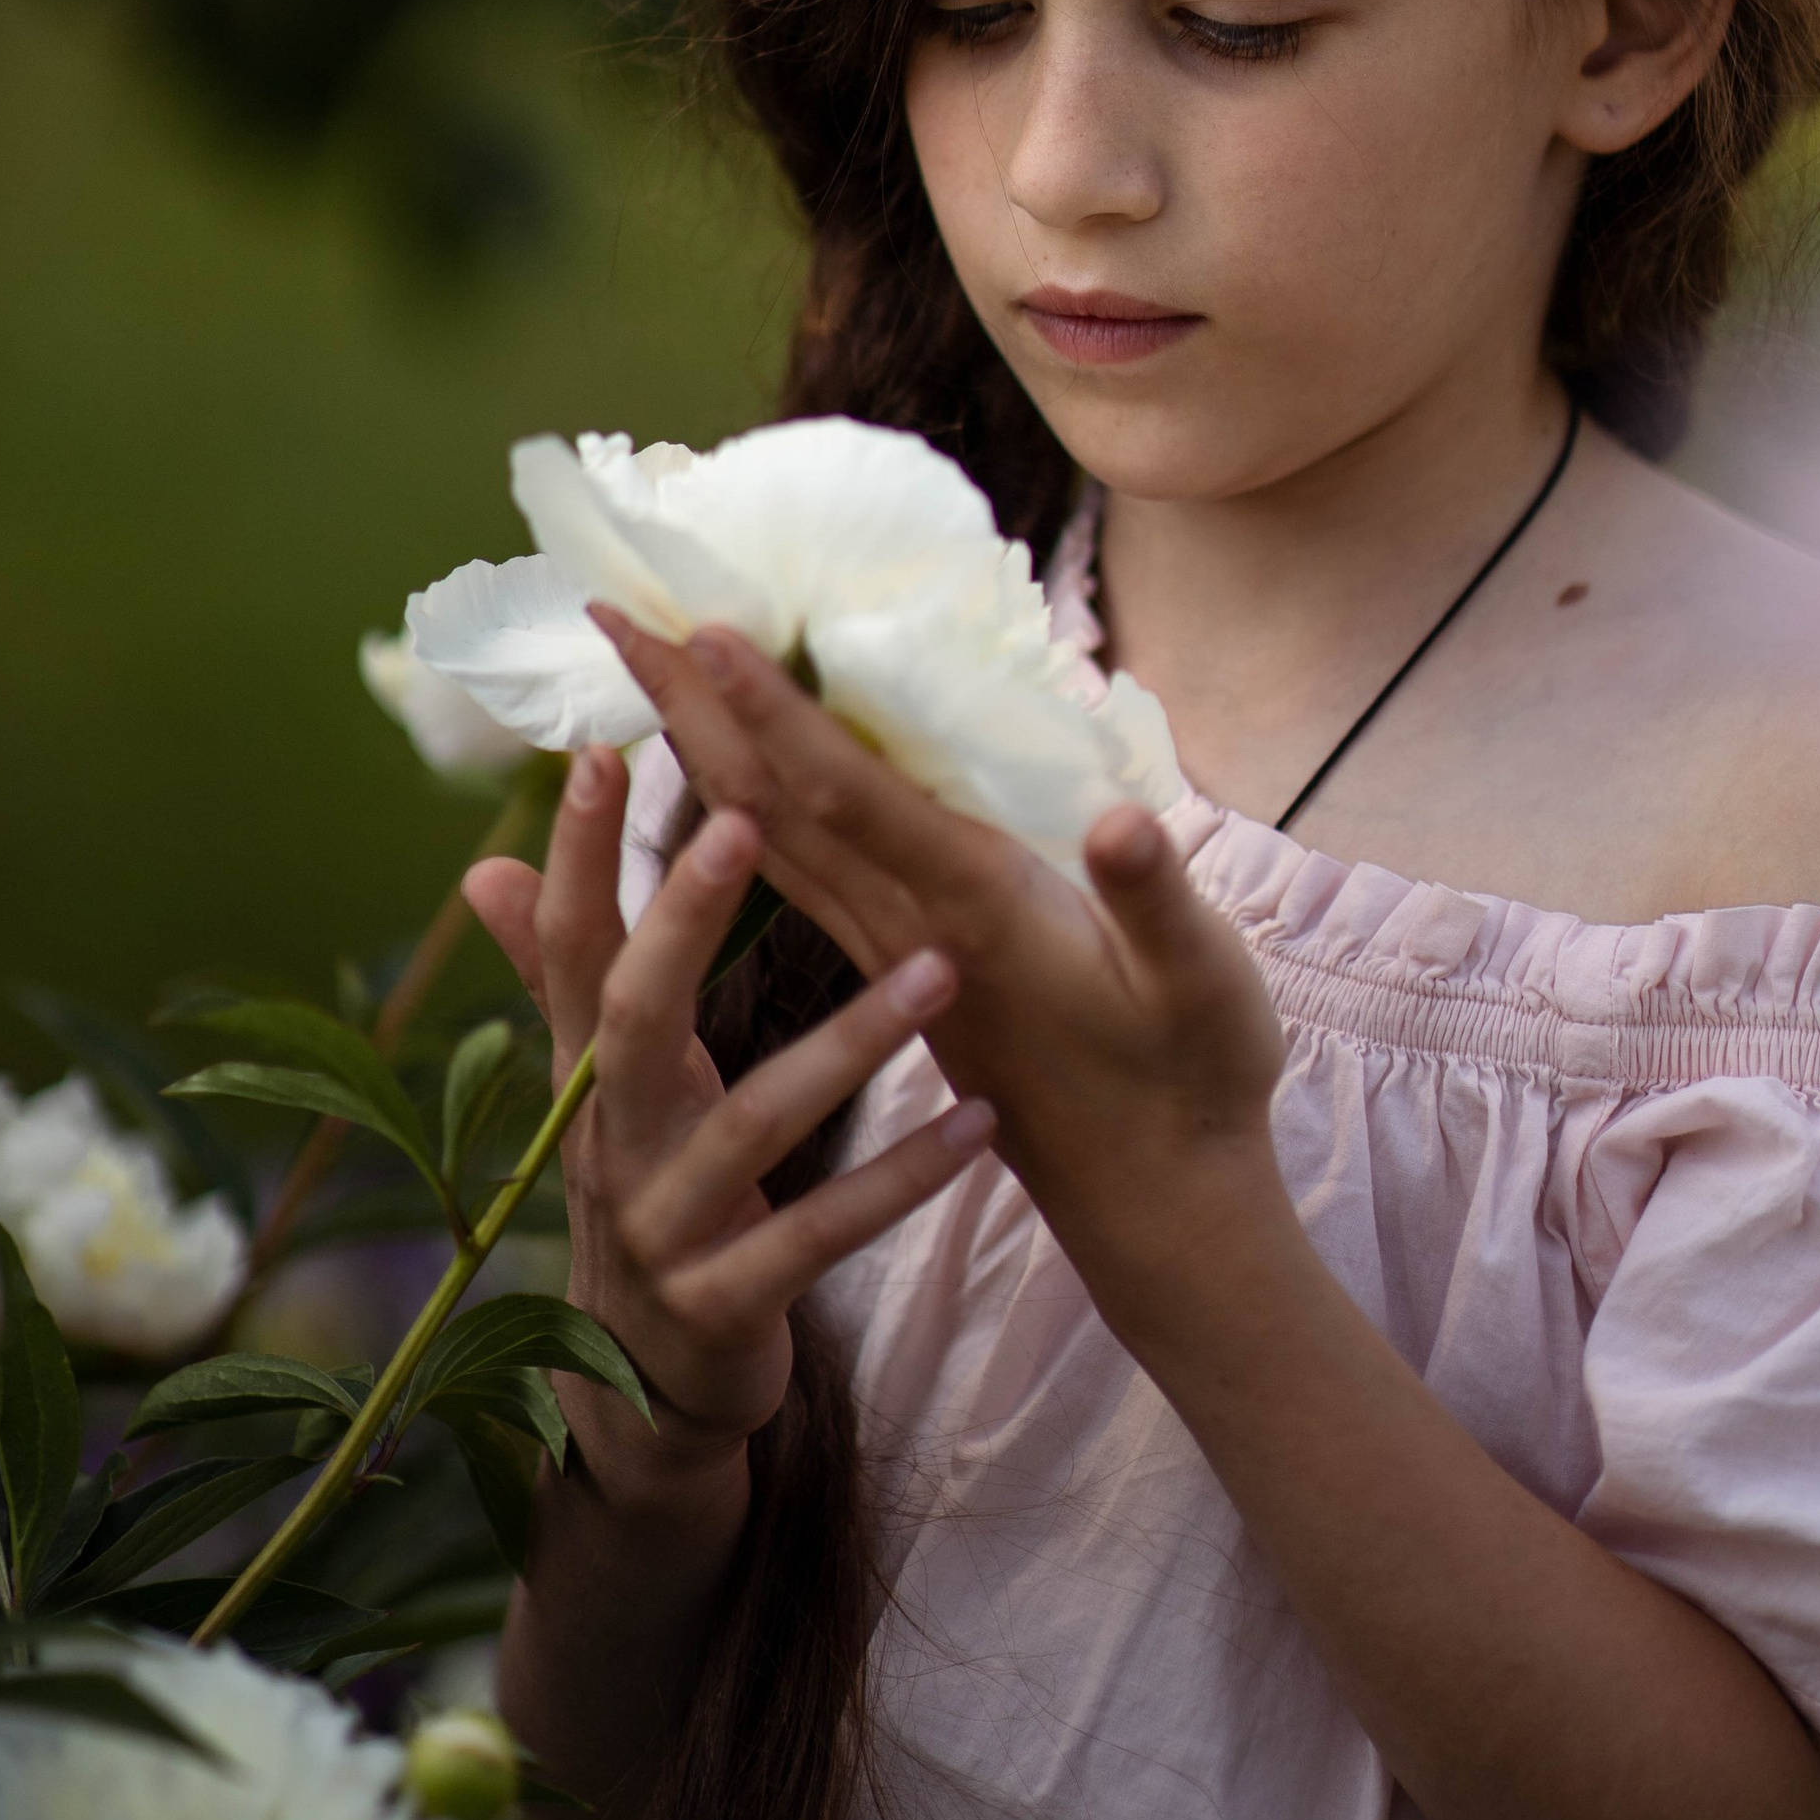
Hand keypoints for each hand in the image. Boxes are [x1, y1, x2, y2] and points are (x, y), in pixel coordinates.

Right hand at [460, 745, 994, 1507]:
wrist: (641, 1398)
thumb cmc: (647, 1196)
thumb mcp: (599, 1093)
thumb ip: (552, 978)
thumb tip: (482, 866)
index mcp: (586, 1080)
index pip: (569, 949)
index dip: (578, 857)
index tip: (603, 745)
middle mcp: (607, 1148)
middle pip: (632, 1017)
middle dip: (682, 918)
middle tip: (742, 816)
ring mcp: (662, 1233)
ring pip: (749, 1126)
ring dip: (848, 1046)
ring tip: (939, 968)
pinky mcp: (728, 1305)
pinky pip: (822, 1237)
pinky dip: (900, 1182)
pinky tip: (980, 1124)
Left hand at [586, 618, 1293, 1343]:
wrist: (1156, 1206)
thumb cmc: (1192, 1085)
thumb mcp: (1208, 994)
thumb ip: (1159, 904)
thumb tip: (1125, 819)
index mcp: (972, 911)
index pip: (846, 799)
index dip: (774, 714)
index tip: (696, 633)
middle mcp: (910, 922)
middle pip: (773, 803)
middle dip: (693, 707)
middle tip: (611, 613)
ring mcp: (898, 947)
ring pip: (773, 835)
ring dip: (704, 749)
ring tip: (642, 669)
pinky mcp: (907, 963)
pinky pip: (804, 869)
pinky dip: (752, 806)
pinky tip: (729, 770)